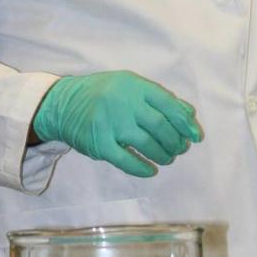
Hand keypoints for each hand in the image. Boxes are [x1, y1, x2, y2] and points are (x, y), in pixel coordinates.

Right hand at [32, 71, 202, 176]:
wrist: (62, 104)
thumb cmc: (102, 94)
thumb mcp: (128, 86)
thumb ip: (157, 98)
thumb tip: (188, 116)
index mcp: (134, 86)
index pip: (169, 104)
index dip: (185, 123)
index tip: (195, 136)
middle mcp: (123, 103)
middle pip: (161, 126)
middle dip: (175, 142)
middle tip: (178, 149)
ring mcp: (111, 124)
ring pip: (147, 144)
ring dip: (162, 155)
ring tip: (166, 158)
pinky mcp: (100, 144)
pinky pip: (126, 160)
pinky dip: (142, 168)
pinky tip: (150, 170)